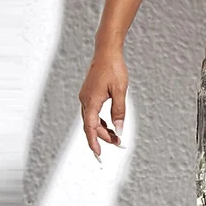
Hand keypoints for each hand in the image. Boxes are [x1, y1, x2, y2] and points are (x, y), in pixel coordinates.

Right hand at [78, 46, 128, 160]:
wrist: (106, 52)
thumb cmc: (113, 69)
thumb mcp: (120, 92)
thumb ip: (119, 112)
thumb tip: (119, 130)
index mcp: (91, 101)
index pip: (90, 127)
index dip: (94, 142)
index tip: (98, 154)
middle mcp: (85, 100)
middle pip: (91, 126)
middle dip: (103, 137)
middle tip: (119, 143)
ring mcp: (86, 97)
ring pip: (91, 120)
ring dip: (102, 130)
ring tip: (116, 137)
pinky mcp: (89, 94)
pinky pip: (92, 113)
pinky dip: (100, 122)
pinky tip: (109, 125)